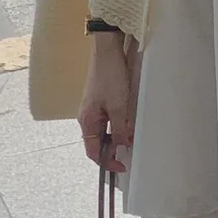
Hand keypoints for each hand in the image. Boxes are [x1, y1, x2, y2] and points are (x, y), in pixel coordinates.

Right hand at [78, 35, 132, 172]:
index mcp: (87, 122)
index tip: (123, 166)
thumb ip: (120, 129)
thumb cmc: (109, 77)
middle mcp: (88, 118)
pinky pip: (108, 121)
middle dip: (112, 151)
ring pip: (105, 132)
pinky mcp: (102, 101)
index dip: (107, 162)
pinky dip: (118, 127)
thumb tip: (123, 146)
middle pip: (98, 143)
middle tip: (129, 155)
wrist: (107, 51)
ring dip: (117, 138)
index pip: (93, 152)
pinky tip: (128, 125)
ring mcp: (94, 109)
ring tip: (131, 141)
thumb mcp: (118, 107)